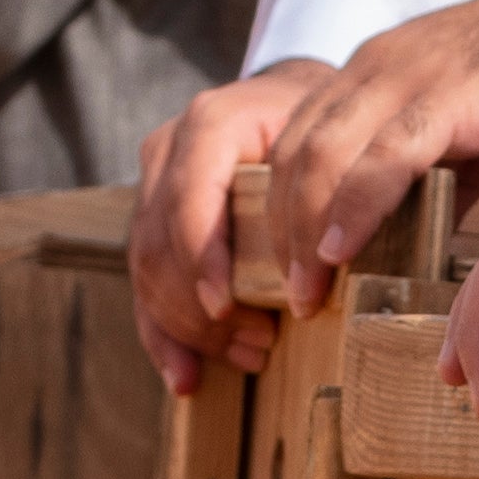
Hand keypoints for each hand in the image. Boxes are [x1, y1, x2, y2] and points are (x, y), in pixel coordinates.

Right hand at [130, 62, 339, 384]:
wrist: (288, 99)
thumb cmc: (320, 127)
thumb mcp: (332, 141)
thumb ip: (327, 187)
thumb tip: (335, 258)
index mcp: (211, 125)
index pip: (188, 200)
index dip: (201, 259)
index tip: (226, 308)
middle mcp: (170, 150)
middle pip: (160, 244)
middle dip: (201, 308)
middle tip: (257, 344)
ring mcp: (153, 184)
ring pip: (146, 269)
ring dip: (190, 327)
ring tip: (245, 357)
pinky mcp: (149, 218)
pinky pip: (144, 285)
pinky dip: (164, 336)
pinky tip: (187, 378)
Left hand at [230, 0, 478, 351]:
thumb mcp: (476, 136)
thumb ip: (436, 182)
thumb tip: (413, 242)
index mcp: (373, 74)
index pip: (296, 145)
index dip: (280, 213)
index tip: (285, 273)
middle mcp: (375, 66)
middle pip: (291, 155)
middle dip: (277, 233)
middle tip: (286, 298)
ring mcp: (410, 74)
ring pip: (323, 154)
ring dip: (304, 231)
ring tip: (306, 292)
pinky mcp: (453, 92)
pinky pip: (384, 153)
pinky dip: (354, 204)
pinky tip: (342, 251)